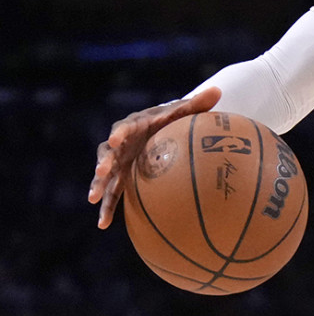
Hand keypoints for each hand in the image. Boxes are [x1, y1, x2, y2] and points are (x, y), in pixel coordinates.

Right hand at [88, 87, 220, 228]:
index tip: (115, 139)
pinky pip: (112, 194)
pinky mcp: (121, 178)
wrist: (166, 130)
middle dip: (103, 161)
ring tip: (93, 200)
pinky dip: (107, 208)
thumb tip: (217, 91)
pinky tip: (103, 225)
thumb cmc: (176, 119)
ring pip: (104, 175)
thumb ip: (198, 103)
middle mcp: (122, 144)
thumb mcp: (186, 111)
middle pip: (108, 152)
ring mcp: (119, 162)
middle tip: (101, 171)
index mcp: (135, 125)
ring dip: (98, 186)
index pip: (124, 127)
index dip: (119, 133)